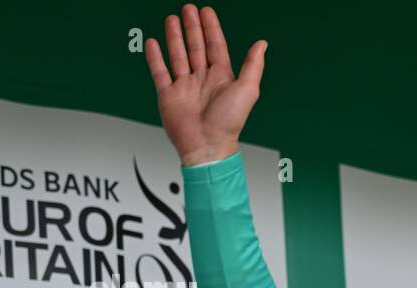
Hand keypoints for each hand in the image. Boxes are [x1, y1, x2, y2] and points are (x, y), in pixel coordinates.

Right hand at [144, 4, 266, 166]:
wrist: (206, 145)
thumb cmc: (228, 122)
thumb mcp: (247, 90)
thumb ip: (253, 65)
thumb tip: (262, 44)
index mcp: (222, 78)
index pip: (216, 46)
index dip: (211, 29)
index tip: (206, 12)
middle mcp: (203, 80)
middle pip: (197, 47)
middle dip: (192, 28)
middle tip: (188, 9)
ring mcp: (185, 87)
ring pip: (178, 55)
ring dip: (175, 37)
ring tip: (171, 19)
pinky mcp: (168, 95)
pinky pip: (160, 72)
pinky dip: (156, 57)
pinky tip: (154, 43)